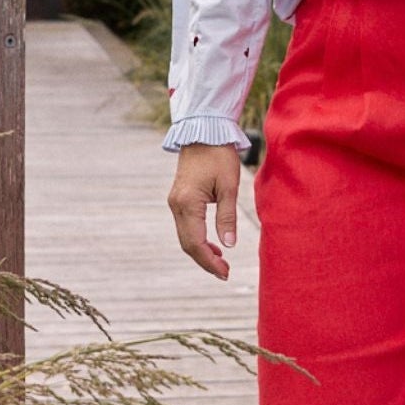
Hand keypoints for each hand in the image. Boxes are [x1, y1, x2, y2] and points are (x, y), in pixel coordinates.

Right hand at [168, 143, 243, 278]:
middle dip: (205, 261)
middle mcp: (177, 205)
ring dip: (201, 251)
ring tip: (221, 262)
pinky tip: (213, 245)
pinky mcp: (179, 199)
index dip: (209, 261)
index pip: (196, 243)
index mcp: (188, 203)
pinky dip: (197, 239)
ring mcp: (175, 202)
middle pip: (187, 244)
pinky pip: (186, 226)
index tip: (225, 273)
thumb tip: (229, 245)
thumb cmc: (219, 156)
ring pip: (185, 236)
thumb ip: (227, 217)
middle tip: (225, 272)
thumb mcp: (229, 186)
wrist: (204, 132)